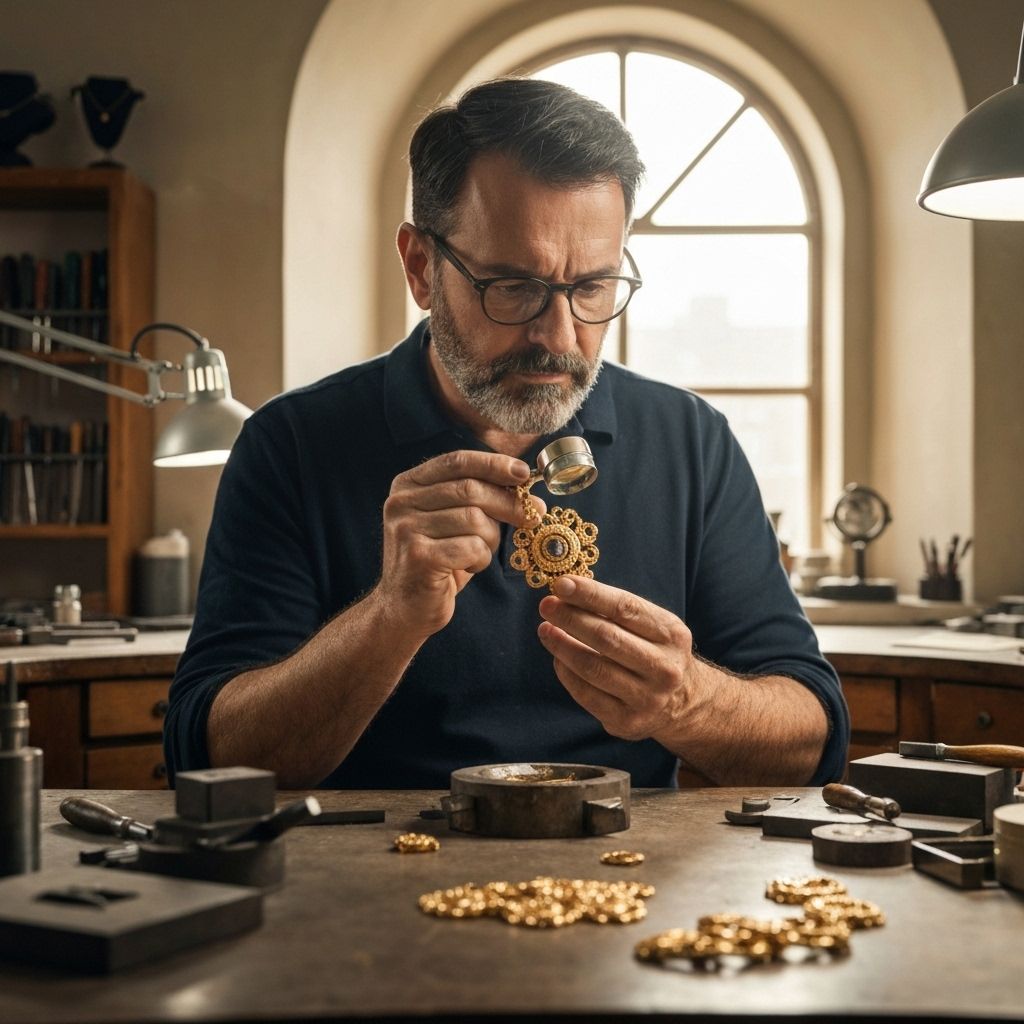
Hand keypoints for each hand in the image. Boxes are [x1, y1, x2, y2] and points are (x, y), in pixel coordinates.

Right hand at [375, 450, 543, 638]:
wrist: (404, 608)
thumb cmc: (437, 562)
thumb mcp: (453, 522)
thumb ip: (477, 499)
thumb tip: (526, 490)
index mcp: (408, 485)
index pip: (457, 461)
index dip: (493, 464)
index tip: (524, 473)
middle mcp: (401, 502)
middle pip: (470, 489)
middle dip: (508, 502)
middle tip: (533, 514)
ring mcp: (406, 529)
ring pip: (474, 520)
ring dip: (490, 539)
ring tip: (481, 552)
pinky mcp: (418, 556)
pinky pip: (471, 547)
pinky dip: (481, 559)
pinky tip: (470, 567)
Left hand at [537, 575, 698, 741]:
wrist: (683, 702)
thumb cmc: (655, 652)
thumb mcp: (652, 626)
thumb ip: (617, 611)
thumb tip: (567, 593)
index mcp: (671, 635)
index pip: (625, 608)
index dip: (590, 594)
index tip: (562, 583)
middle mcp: (664, 667)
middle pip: (607, 638)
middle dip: (571, 618)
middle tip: (546, 605)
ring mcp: (647, 698)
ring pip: (593, 668)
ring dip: (562, 646)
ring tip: (546, 630)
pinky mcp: (627, 721)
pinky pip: (585, 694)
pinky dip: (566, 673)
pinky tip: (558, 659)